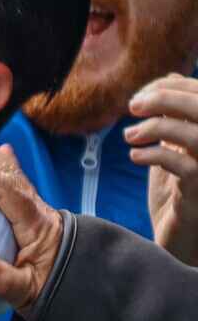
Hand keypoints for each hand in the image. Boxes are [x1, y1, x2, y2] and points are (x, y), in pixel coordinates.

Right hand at [0, 120, 62, 313]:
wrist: (85, 287)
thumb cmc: (54, 290)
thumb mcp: (27, 293)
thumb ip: (1, 279)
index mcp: (32, 223)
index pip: (3, 189)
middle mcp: (34, 207)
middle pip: (3, 169)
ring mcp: (33, 206)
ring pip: (7, 168)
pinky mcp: (31, 211)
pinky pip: (16, 179)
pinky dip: (6, 162)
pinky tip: (2, 149)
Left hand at [125, 74, 197, 264]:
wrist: (181, 240)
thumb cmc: (179, 193)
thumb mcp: (175, 149)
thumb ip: (175, 118)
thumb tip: (168, 80)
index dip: (173, 87)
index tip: (141, 96)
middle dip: (166, 99)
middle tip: (132, 106)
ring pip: (197, 135)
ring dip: (157, 127)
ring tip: (130, 136)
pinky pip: (185, 166)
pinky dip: (155, 154)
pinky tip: (136, 156)